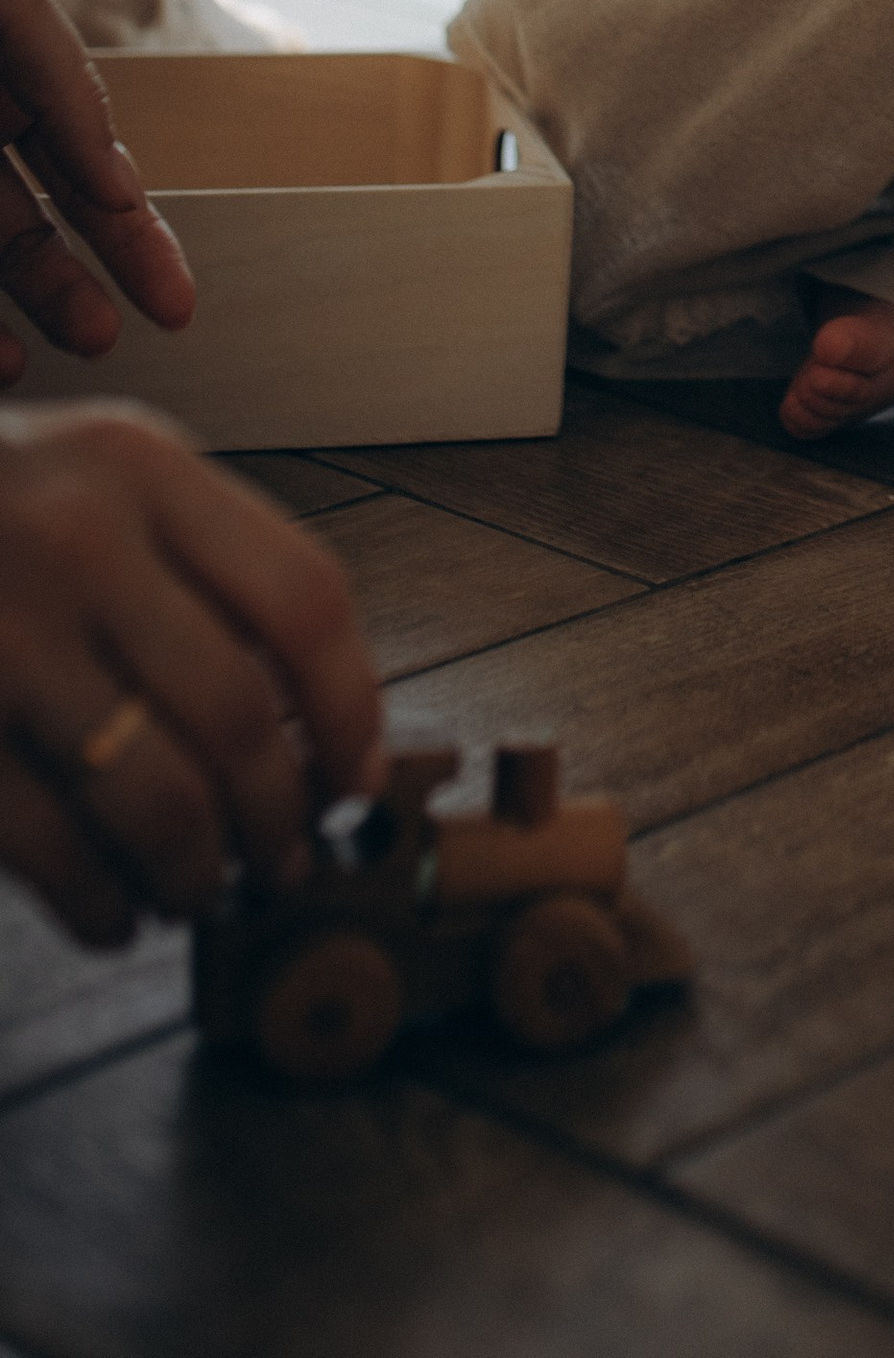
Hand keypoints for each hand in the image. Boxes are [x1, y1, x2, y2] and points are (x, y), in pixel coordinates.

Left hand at [0, 0, 195, 381]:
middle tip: (102, 339)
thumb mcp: (5, 2)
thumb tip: (120, 186)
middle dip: (63, 290)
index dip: (135, 242)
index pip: (87, 180)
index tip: (176, 303)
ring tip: (12, 366)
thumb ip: (66, 91)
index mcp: (12, 87)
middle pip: (23, 234)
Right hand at [0, 402, 383, 947]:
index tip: (357, 775)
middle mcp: (76, 539)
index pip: (300, 595)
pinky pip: (48, 842)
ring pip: (152, 794)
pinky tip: (117, 917)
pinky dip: (101, 902)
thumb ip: (199, 561)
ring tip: (204, 892)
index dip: (348, 705)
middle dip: (278, 814)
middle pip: (234, 711)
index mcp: (140, 466)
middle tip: (284, 859)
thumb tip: (313, 713)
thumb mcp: (99, 477)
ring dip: (198, 872)